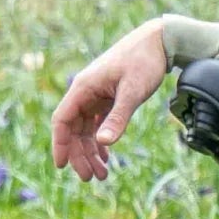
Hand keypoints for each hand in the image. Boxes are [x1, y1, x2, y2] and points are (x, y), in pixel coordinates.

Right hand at [51, 20, 170, 181]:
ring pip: (85, 129)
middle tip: (91, 178)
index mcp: (83, 87)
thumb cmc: (144, 60)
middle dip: (79, 155)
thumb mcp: (132, 91)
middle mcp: (85, 92)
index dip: (59, 143)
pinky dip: (100, 141)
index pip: (62, 119)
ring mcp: (96, 95)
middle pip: (73, 129)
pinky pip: (97, 123)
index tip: (62, 166)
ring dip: (90, 152)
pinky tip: (106, 156)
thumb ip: (118, 118)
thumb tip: (103, 143)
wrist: (159, 40)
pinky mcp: (107, 97)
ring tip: (101, 174)